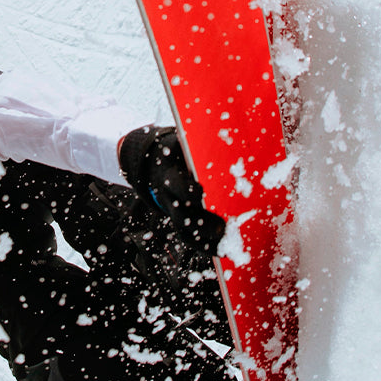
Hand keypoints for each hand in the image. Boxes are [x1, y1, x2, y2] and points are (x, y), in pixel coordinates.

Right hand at [119, 125, 225, 252]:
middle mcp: (167, 194)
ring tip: (227, 244)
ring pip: (184, 229)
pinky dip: (204, 246)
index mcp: (168, 172)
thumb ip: (196, 142)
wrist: (153, 161)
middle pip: (180, 213)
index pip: (174, 184)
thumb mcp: (181, 140)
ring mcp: (171, 209)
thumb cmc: (177, 148)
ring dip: (205, 239)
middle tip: (223, 226)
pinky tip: (221, 250)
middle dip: (201, 221)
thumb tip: (227, 130)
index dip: (186, 190)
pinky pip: (188, 237)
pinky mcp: (178, 219)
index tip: (200, 192)